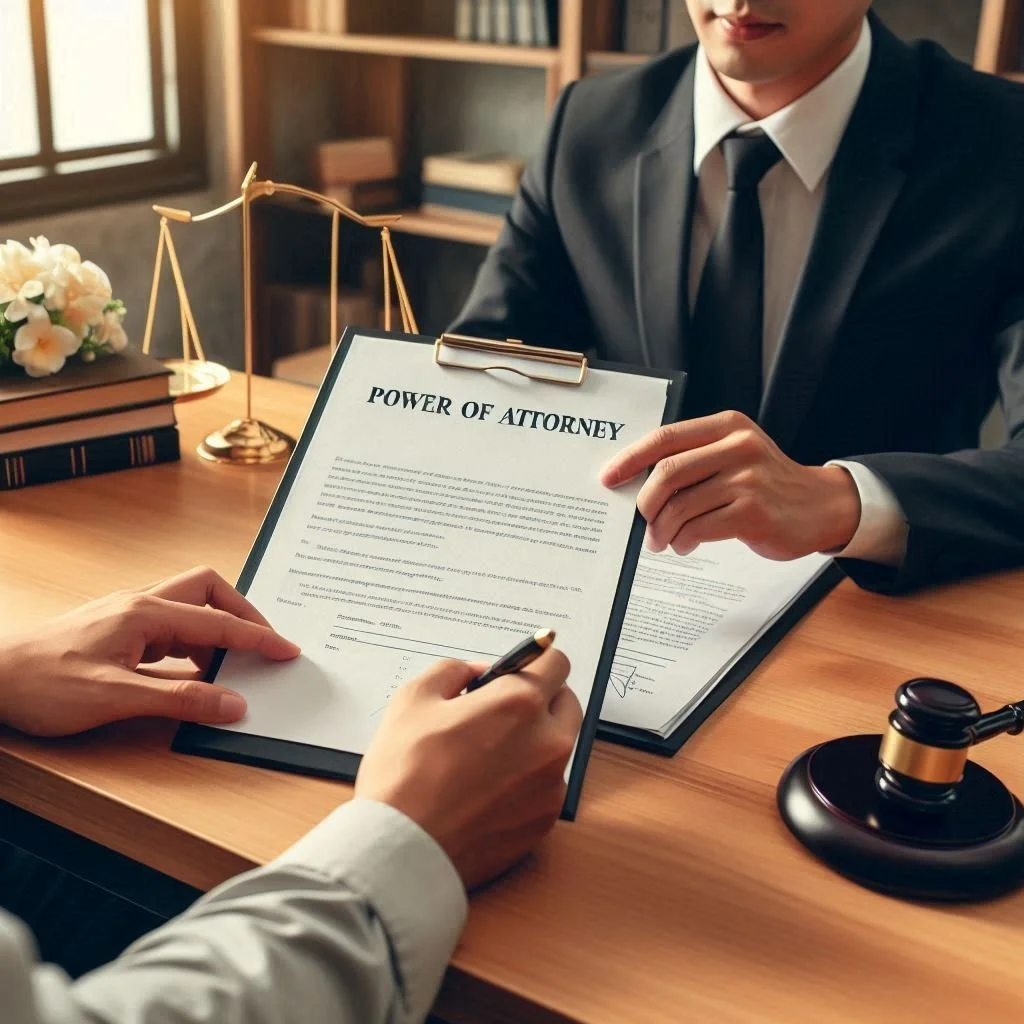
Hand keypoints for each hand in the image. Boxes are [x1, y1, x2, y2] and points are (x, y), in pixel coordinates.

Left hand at [0, 566, 299, 736]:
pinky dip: (191, 645)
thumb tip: (232, 703)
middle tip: (264, 645)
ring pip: (189, 608)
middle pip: (209, 591)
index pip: (218, 622)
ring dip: (215, 632)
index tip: (287, 651)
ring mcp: (127, 615)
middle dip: (242, 615)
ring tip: (232, 667)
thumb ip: (180, 699)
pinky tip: (191, 671)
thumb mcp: (115, 697)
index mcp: (145, 613)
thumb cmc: (41, 683)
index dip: (257, 638)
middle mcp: (140, 605)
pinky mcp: (117, 630)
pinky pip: (169, 628)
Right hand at [355, 649, 581, 890]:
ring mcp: (550, 785)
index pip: (556, 662)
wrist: (401, 851)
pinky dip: (527, 780)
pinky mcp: (545, 820)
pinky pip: (547, 785)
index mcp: (520, 703)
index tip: (520, 670)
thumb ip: (454, 671)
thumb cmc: (404, 775)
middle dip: (539, 699)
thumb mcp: (414, 698)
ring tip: (487, 754)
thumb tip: (477, 674)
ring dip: (534, 740)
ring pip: (558, 746)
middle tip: (500, 710)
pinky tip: (487, 788)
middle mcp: (547, 742)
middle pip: (566, 703)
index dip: (534, 661)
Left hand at [601, 411, 860, 559]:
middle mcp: (738, 447)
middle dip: (645, 503)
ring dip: (662, 529)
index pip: (665, 438)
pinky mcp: (753, 512)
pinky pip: (698, 528)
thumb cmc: (768, 483)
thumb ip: (695, 459)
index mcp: (727, 426)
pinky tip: (685, 544)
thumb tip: (638, 483)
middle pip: (667, 472)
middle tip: (642, 522)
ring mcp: (748, 479)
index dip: (631, 459)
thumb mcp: (736, 454)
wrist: (821, 506)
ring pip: (680, 506)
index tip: (609, 478)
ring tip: (662, 540)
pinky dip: (683, 540)